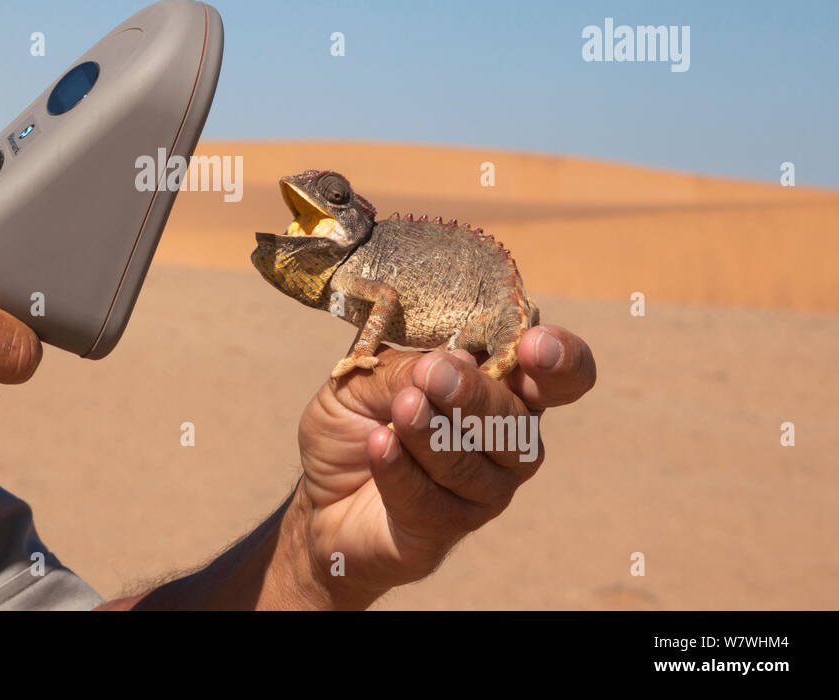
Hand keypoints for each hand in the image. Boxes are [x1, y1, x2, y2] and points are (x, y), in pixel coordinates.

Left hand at [291, 326, 595, 606]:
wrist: (317, 491)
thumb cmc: (355, 421)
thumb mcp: (366, 378)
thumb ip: (406, 368)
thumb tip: (449, 361)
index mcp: (500, 390)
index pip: (561, 377)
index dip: (561, 360)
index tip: (533, 346)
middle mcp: (507, 444)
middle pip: (515, 423)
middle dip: (474, 397)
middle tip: (432, 374)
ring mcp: (483, 493)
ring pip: (471, 467)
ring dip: (432, 434)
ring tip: (400, 408)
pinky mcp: (445, 531)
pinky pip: (430, 502)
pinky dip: (400, 470)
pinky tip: (378, 444)